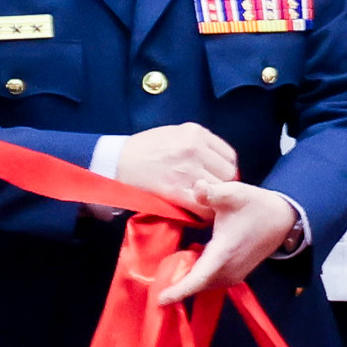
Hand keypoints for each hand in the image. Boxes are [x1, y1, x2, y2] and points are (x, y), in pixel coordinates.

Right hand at [112, 123, 241, 207]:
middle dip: (222, 184)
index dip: (224, 169)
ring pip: (219, 189)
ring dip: (214, 198)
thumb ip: (199, 143)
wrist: (117, 161)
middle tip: (210, 191)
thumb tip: (217, 160)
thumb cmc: (144, 148)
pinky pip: (204, 204)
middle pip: (228, 173)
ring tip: (203, 201)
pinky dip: (205, 212)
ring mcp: (187, 169)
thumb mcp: (175, 133)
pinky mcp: (176, 189)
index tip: (217, 177)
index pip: (229, 156)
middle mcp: (195, 149)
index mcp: (196, 133)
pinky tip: (198, 212)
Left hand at [152, 178, 301, 303]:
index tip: (159, 300)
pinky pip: (212, 281)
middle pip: (197, 286)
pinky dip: (198, 278)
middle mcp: (228, 270)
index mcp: (223, 254)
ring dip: (187, 282)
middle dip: (176, 287)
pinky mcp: (236, 273)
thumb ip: (213, 192)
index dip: (178, 291)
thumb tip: (197, 187)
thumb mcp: (235, 194)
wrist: (284, 218)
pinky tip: (187, 264)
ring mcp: (234, 274)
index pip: (197, 280)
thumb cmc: (258, 206)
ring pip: (204, 285)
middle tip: (154, 283)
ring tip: (167, 274)